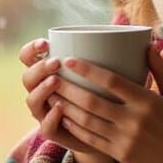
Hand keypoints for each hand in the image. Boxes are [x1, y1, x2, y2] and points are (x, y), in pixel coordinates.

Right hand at [19, 39, 114, 162]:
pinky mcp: (56, 133)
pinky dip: (51, 117)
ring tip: (57, 81)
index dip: (31, 49)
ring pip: (32, 101)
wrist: (110, 132)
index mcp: (49, 72)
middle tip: (56, 62)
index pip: (28, 57)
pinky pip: (46, 127)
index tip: (46, 42)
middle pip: (27, 78)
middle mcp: (43, 92)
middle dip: (38, 68)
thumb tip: (135, 29)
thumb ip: (117, 55)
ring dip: (42, 90)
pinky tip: (61, 107)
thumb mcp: (111, 73)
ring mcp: (46, 114)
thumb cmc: (110, 96)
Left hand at [45, 44, 162, 162]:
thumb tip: (147, 44)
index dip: (88, 70)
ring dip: (67, 106)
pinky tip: (64, 116)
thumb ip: (160, 70)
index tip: (70, 60)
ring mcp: (125, 140)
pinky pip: (91, 139)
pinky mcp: (120, 155)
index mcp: (148, 102)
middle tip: (52, 75)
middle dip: (68, 87)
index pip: (112, 81)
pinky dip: (75, 127)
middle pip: (92, 101)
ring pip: (87, 120)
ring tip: (52, 93)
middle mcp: (134, 121)